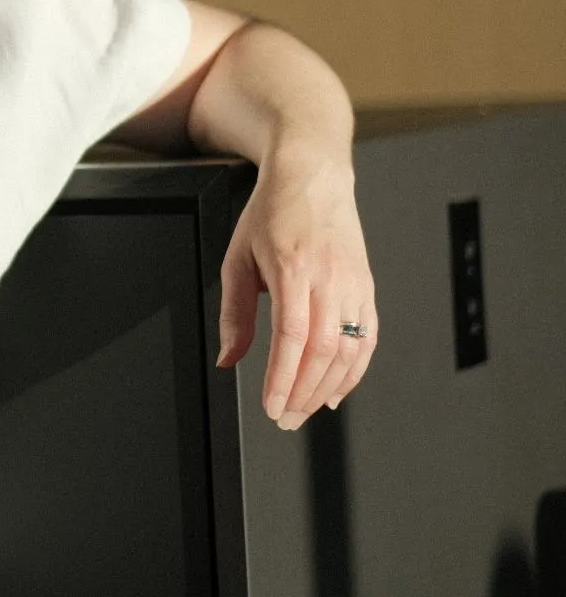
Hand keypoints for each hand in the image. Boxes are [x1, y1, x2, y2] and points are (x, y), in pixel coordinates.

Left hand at [215, 154, 377, 428]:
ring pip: (350, 351)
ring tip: (304, 410)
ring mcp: (355, 285)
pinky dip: (354, 371)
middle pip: (324, 352)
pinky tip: (336, 391)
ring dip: (327, 389)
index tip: (272, 406)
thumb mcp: (237, 258)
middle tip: (285, 419)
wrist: (313, 177)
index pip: (293, 337)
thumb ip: (234, 313)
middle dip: (303, 393)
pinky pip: (367, 340)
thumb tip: (229, 359)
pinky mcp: (368, 289)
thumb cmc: (272, 213)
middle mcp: (331, 279)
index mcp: (293, 269)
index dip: (284, 378)